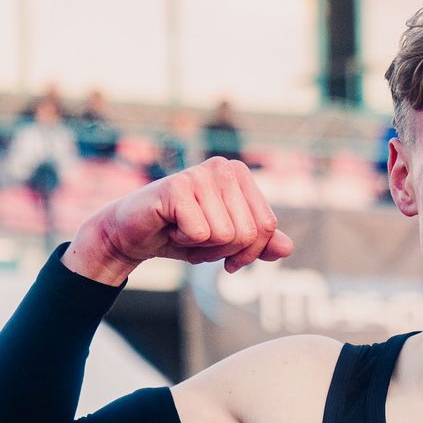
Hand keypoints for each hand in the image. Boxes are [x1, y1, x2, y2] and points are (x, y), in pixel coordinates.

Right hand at [66, 157, 293, 282]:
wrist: (134, 235)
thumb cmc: (183, 234)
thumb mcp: (227, 244)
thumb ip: (259, 245)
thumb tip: (288, 248)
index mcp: (241, 176)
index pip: (267, 227)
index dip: (249, 252)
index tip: (228, 254)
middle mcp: (224, 167)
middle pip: (249, 233)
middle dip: (225, 250)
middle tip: (198, 239)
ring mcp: (200, 174)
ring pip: (226, 235)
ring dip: (203, 246)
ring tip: (183, 229)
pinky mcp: (177, 187)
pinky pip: (201, 233)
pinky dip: (185, 241)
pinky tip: (171, 226)